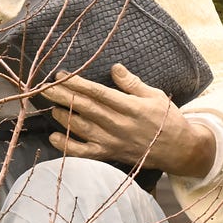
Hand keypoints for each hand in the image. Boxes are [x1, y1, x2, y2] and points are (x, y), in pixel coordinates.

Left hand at [41, 64, 215, 178]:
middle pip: (84, 108)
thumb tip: (114, 68)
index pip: (97, 93)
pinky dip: (66, 145)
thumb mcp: (155, 96)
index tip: (61, 74)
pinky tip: (54, 136)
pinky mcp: (109, 155)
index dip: (77, 83)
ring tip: (51, 105)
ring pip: (79, 127)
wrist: (178, 150)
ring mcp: (111, 141)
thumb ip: (132, 83)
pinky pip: (82, 152)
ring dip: (62, 116)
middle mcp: (118, 125)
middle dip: (62, 95)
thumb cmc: (167, 120)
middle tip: (44, 87)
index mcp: (130, 107)